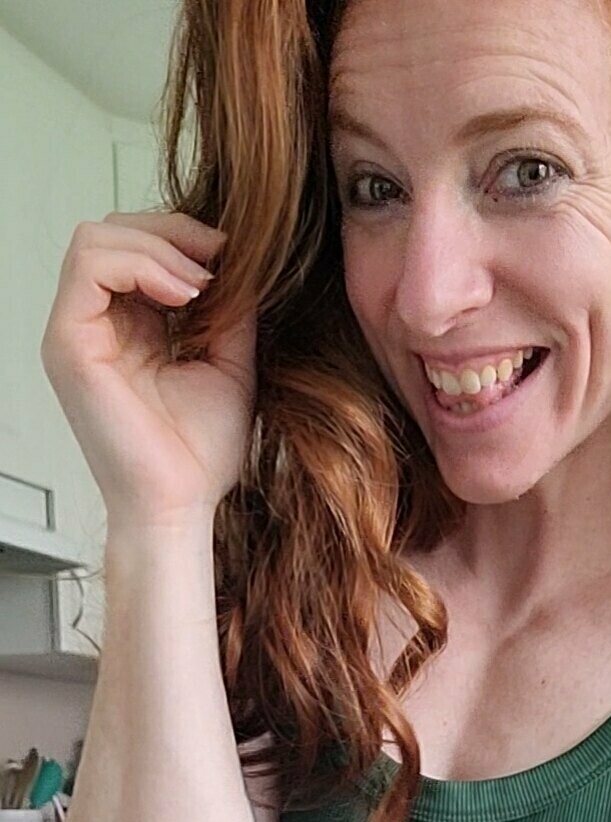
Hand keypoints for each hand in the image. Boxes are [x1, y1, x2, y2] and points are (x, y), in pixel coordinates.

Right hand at [40, 211, 256, 524]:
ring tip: (201, 282)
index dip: (183, 237)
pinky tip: (184, 292)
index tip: (232, 257)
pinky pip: (89, 265)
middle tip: (219, 260)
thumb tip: (245, 258)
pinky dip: (140, 263)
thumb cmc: (198, 456)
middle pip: (114, 230)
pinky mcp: (68, 343)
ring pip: (96, 237)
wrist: (182, 506)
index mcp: (127, 328)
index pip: (137, 248)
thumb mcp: (229, 364)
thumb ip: (230, 311)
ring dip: (157, 245)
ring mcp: (76, 332)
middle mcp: (95, 325)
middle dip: (172, 231)